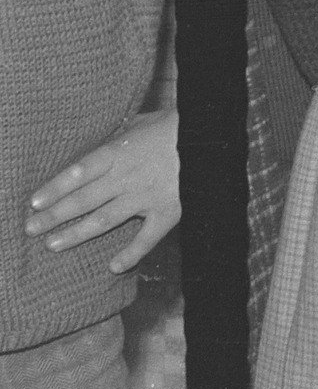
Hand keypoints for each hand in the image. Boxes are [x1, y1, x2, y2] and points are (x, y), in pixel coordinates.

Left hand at [25, 111, 179, 272]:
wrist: (215, 139)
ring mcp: (146, 197)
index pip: (78, 172)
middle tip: (31, 229)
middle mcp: (127, 177)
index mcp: (119, 152)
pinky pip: (147, 237)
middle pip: (83, 199)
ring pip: (104, 219)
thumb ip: (123, 134)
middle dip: (54, 216)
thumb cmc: (180, 127)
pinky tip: (114, 267)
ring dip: (76, 234)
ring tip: (53, 245)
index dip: (54, 188)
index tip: (34, 203)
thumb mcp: (146, 122)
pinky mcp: (169, 211)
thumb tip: (107, 138)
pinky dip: (132, 253)